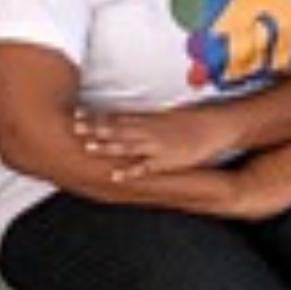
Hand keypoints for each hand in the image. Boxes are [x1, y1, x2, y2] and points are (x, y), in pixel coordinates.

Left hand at [71, 104, 238, 179]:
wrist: (216, 126)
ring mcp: (157, 146)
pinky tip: (116, 176)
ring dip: (108, 146)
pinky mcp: (167, 161)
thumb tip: (127, 120)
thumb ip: (145, 119)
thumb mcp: (166, 116)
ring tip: (89, 148)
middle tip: (74, 128)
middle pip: (117, 129)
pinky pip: (146, 167)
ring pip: (128, 145)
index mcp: (148, 119)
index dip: (96, 116)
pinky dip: (131, 171)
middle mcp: (150, 130)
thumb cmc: (192, 121)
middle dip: (95, 129)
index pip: (117, 117)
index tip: (76, 114)